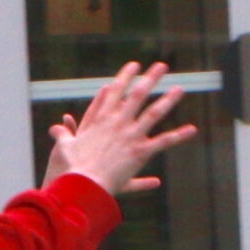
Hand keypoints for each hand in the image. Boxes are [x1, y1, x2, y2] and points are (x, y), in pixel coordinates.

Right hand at [44, 62, 197, 197]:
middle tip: (161, 66)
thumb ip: (63, 134)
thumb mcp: (63, 147)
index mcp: (99, 119)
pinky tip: (192, 130)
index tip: (133, 66)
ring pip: (153, 113)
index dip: (125, 78)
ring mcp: (129, 136)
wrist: (80, 183)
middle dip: (150, 79)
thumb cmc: (69, 168)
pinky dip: (178, 137)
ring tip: (180, 89)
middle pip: (136, 95)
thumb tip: (57, 126)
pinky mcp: (139, 152)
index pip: (114, 92)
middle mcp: (116, 123)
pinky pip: (163, 142)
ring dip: (168, 100)